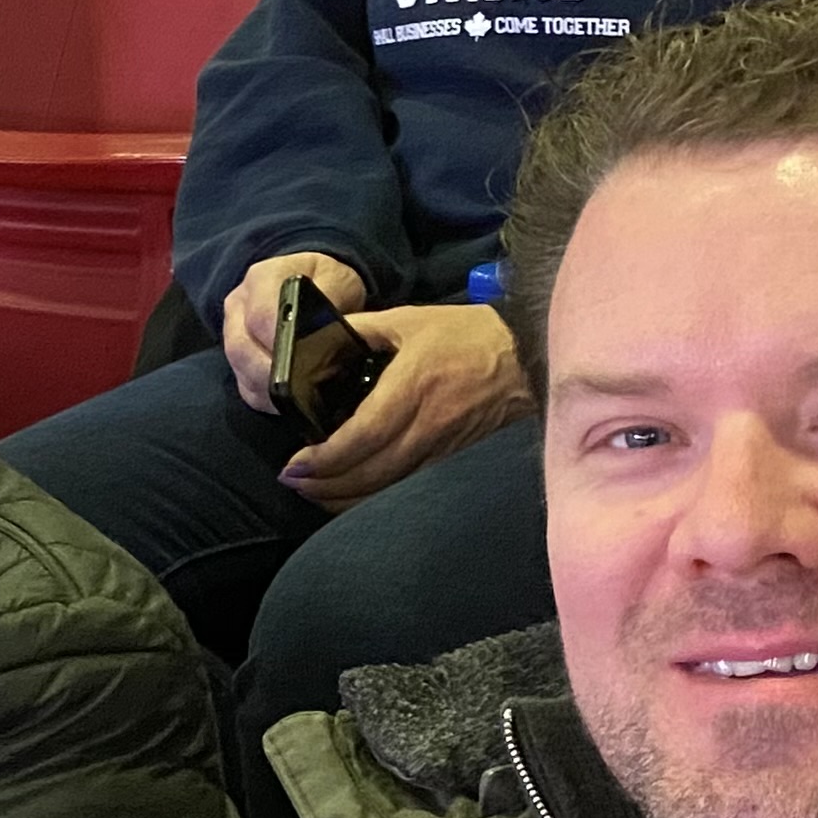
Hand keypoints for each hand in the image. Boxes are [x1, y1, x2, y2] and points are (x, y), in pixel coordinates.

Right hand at [221, 251, 367, 409]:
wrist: (313, 283)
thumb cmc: (327, 281)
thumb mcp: (338, 279)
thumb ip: (333, 300)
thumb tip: (335, 331)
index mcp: (262, 279)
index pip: (260, 315)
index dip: (277, 342)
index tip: (298, 359)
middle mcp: (238, 307)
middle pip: (240, 348)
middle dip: (269, 374)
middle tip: (298, 389)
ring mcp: (232, 334)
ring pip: (240, 371)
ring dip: (267, 389)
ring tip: (296, 399)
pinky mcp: (237, 361)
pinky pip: (245, 387)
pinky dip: (266, 399)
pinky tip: (287, 402)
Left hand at [278, 300, 531, 508]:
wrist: (525, 357)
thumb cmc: (467, 334)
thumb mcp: (408, 320)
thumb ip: (361, 330)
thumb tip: (319, 340)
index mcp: (412, 386)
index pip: (363, 435)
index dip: (325, 458)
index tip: (295, 463)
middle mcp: (425, 424)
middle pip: (369, 472)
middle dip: (324, 485)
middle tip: (292, 482)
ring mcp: (438, 447)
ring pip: (385, 487)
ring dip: (344, 497)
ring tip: (312, 492)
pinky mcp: (447, 458)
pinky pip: (403, 486)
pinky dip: (371, 496)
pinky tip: (349, 494)